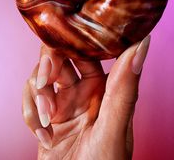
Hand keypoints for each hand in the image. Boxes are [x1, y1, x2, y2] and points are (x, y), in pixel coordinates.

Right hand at [22, 35, 149, 159]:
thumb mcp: (114, 127)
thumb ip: (125, 87)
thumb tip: (144, 43)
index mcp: (105, 87)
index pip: (90, 49)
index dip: (76, 41)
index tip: (64, 38)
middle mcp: (84, 89)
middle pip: (60, 56)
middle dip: (48, 64)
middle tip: (45, 79)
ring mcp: (63, 101)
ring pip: (41, 76)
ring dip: (37, 96)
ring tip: (46, 120)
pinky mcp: (46, 114)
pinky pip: (30, 99)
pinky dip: (30, 114)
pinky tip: (44, 136)